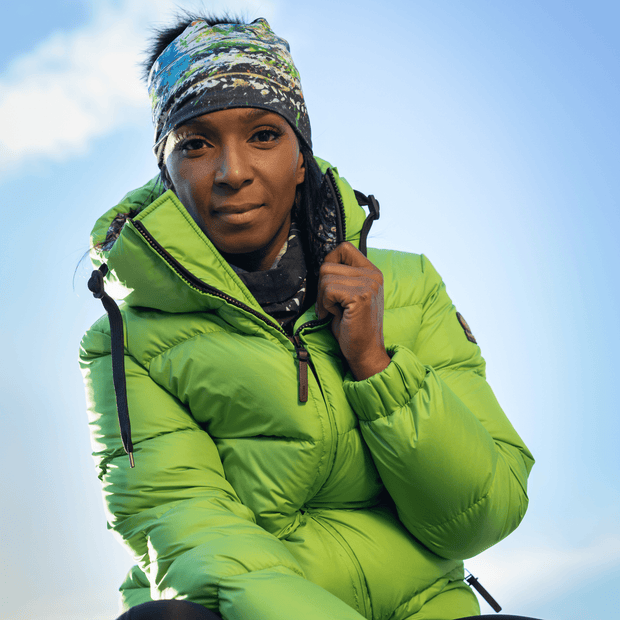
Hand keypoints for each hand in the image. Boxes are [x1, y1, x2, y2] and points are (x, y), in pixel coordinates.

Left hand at [316, 242, 390, 379]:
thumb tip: (322, 264)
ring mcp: (368, 284)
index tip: (329, 284)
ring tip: (334, 311)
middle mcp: (373, 275)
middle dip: (321, 286)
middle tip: (330, 305)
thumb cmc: (353, 326)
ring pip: (325, 277)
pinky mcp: (360, 296)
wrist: (365, 351)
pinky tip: (336, 315)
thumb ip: (342, 277)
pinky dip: (326, 305)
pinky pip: (328, 290)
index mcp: (372, 272)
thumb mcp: (349, 295)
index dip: (329, 262)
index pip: (344, 248)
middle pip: (328, 264)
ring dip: (323, 297)